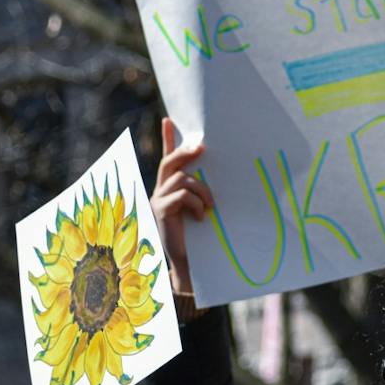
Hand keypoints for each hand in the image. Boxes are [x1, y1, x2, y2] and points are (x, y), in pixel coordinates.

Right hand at [152, 116, 213, 311]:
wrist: (191, 265)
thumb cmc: (202, 238)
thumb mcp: (205, 210)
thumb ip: (207, 194)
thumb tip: (225, 180)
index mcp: (172, 188)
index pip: (168, 158)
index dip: (168, 139)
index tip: (169, 120)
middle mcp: (161, 191)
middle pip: (171, 162)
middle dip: (186, 151)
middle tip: (202, 147)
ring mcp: (158, 200)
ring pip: (181, 178)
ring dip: (201, 190)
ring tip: (210, 207)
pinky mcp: (161, 211)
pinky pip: (181, 195)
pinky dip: (195, 203)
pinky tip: (201, 217)